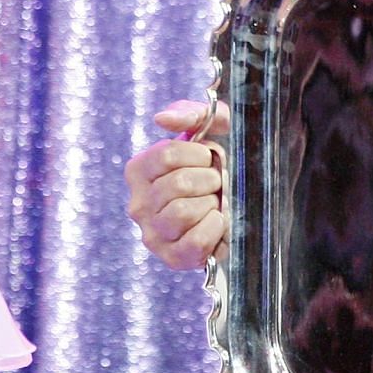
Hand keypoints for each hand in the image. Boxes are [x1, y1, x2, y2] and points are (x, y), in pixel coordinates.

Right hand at [125, 99, 229, 269]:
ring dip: (211, 204)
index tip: (208, 158)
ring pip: (183, 212)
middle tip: (215, 183)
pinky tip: (217, 221)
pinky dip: (214, 228)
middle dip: (209, 180)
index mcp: (139, 170)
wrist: (234, 202)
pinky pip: (195, 242)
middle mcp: (138, 203)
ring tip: (214, 202)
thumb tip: (162, 119)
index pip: (167, 155)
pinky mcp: (172, 258)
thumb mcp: (208, 128)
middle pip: (178, 184)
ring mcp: (152, 234)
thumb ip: (188, 114)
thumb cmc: (215, 163)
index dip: (199, 155)